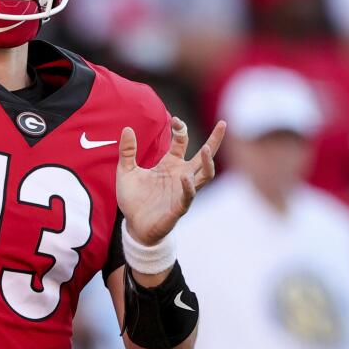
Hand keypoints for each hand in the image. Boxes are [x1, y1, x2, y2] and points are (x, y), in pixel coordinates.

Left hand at [117, 117, 225, 245]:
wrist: (133, 227)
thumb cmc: (133, 199)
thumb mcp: (126, 171)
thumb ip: (127, 151)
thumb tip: (126, 128)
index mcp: (170, 164)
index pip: (182, 142)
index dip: (180, 129)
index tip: (175, 121)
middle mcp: (181, 175)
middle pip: (204, 156)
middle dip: (215, 140)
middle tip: (223, 123)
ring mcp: (182, 191)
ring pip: (205, 175)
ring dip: (207, 162)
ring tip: (207, 148)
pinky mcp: (178, 208)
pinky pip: (188, 197)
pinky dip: (189, 187)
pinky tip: (185, 178)